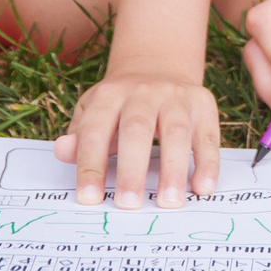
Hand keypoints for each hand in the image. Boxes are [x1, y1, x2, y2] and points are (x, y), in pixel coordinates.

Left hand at [56, 68, 221, 208]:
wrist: (158, 66)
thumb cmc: (119, 105)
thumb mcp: (93, 112)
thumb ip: (79, 136)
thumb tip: (62, 151)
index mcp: (110, 95)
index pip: (96, 130)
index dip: (91, 164)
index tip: (89, 198)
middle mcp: (144, 91)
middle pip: (137, 129)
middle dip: (132, 168)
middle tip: (128, 204)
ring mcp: (176, 96)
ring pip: (176, 131)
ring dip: (174, 169)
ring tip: (170, 202)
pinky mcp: (203, 104)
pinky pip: (208, 135)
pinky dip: (207, 163)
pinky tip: (202, 188)